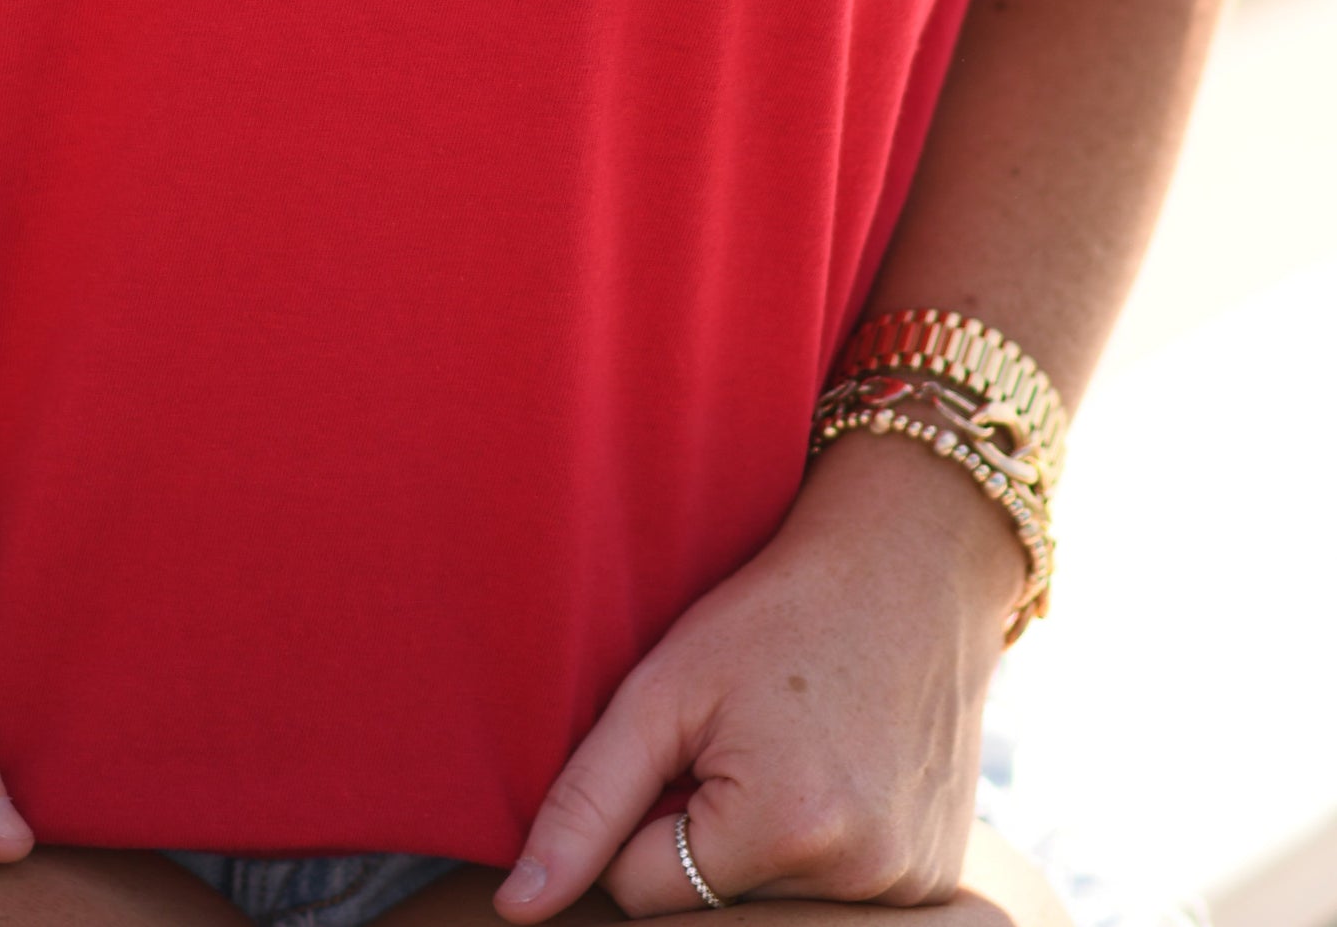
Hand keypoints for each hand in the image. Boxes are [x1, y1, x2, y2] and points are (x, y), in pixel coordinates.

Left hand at [496, 434, 1023, 916]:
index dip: (635, 814)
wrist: (909, 567)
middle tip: (732, 744)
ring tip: (782, 751)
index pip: (640, 889)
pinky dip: (816, 850)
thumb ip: (587, 800)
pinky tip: (830, 770)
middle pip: (709, 906)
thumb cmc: (776, 614)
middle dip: (696, 839)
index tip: (675, 744)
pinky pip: (835, 897)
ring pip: (767, 905)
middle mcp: (860, 879)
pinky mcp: (937, 879)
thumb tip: (522, 906)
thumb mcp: (665, 687)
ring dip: (754, 847)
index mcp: (787, 831)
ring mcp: (908, 886)